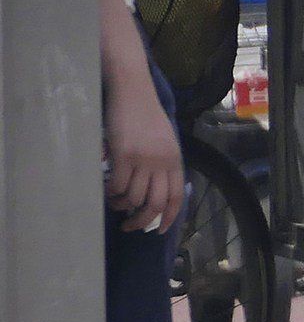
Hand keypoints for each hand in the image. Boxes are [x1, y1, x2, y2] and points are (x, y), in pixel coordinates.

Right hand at [104, 79, 184, 234]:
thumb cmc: (146, 115)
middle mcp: (162, 162)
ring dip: (122, 205)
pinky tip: (108, 189)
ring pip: (134, 197)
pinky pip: (118, 185)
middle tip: (129, 226)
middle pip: (154, 203)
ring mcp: (143, 159)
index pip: (176, 197)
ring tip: (116, 202)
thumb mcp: (165, 140)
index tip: (158, 231)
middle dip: (142, 221)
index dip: (168, 217)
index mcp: (175, 159)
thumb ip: (164, 163)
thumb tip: (156, 190)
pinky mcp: (124, 155)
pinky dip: (112, 192)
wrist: (133, 91)